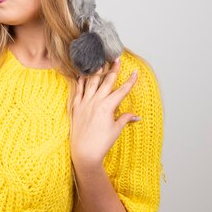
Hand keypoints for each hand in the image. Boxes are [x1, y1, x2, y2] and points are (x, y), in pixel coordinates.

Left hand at [70, 58, 138, 172]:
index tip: (135, 72)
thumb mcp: (116, 130)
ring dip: (96, 71)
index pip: (122, 90)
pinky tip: (82, 74)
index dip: (130, 81)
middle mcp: (96, 101)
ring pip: (91, 82)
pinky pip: (78, 90)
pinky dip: (80, 81)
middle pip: (106, 82)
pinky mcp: (76, 106)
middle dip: (113, 69)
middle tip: (117, 59)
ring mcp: (84, 103)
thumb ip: (125, 119)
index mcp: (108, 106)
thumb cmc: (101, 143)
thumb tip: (136, 116)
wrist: (84, 152)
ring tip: (100, 61)